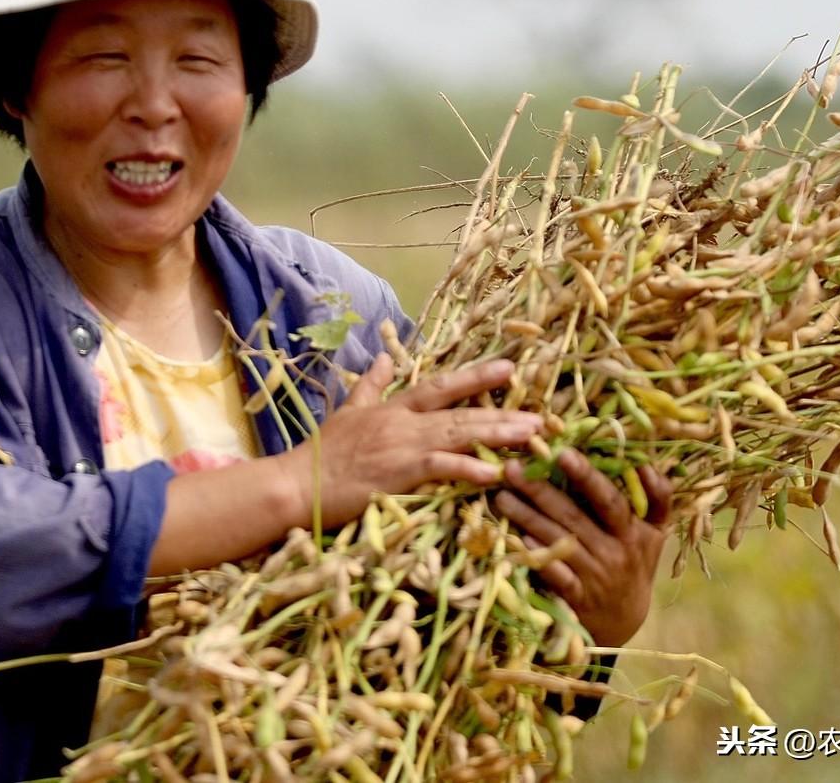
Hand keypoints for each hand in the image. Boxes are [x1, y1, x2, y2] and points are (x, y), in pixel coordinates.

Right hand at [287, 353, 542, 527]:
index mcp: (394, 408)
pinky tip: (495, 473)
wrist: (297, 484)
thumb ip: (370, 384)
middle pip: (462, 414)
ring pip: (460, 436)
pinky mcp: (399, 475)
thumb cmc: (323, 454)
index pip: (442, 387)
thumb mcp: (348, 411)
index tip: (509, 368)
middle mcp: (404, 423)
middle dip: (503, 413)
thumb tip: (383, 356)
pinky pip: (441, 468)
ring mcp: (403, 448)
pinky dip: (469, 469)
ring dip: (498, 436)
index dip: (476, 378)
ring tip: (532, 437)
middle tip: (542, 415)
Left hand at [494, 448, 672, 647]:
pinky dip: (537, 556)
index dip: (587, 476)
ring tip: (502, 495)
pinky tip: (516, 538)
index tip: (562, 452)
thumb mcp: (654, 533)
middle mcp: (614, 553)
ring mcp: (593, 577)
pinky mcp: (575, 598)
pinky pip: (553, 574)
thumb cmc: (634, 564)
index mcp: (633, 532)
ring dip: (527, 517)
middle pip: (574, 517)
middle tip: (512, 468)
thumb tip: (645, 462)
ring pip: (557, 542)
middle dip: (541, 490)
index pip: (609, 500)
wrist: (624, 622)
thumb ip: (657, 497)